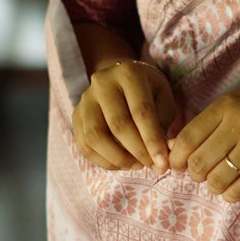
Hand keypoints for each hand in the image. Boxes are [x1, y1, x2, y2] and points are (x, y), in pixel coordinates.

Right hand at [72, 55, 177, 170]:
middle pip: (118, 124)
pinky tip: (121, 164)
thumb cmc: (148, 90)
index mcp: (128, 74)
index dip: (152, 140)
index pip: (141, 112)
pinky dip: (104, 161)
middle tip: (153, 166)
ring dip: (118, 159)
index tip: (163, 163)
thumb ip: (163, 123)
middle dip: (138, 151)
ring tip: (137, 165)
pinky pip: (85, 145)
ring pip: (96, 137)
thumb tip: (160, 156)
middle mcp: (102, 83)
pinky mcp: (76, 115)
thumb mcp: (163, 97)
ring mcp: (85, 99)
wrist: (120, 77)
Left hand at [168, 82, 239, 200]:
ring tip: (219, 180)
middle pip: (199, 162)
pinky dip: (230, 194)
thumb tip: (176, 148)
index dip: (177, 157)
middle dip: (195, 174)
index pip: (187, 138)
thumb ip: (209, 123)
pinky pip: (238, 190)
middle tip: (202, 174)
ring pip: (217, 180)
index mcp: (226, 106)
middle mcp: (239, 124)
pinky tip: (233, 187)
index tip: (178, 165)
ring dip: (213, 186)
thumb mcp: (238, 103)